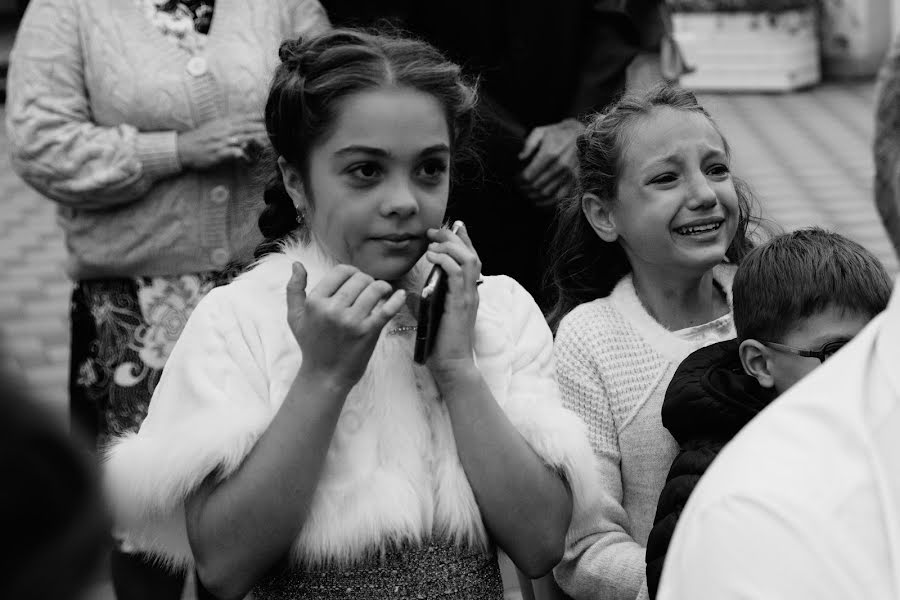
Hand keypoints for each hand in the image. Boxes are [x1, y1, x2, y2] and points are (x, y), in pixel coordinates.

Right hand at [177, 114, 267, 169]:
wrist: (183, 148)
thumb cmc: (202, 138)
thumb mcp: (217, 126)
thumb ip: (233, 123)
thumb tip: (249, 121)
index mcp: (227, 121)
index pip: (249, 117)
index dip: (263, 119)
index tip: (276, 121)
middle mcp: (226, 129)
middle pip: (251, 128)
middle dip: (265, 131)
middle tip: (278, 135)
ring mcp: (223, 140)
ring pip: (246, 139)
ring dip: (258, 143)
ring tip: (269, 148)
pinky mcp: (219, 152)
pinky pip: (236, 153)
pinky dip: (245, 157)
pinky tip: (250, 161)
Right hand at [286, 263, 405, 389]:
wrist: (325, 376)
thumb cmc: (311, 345)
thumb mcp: (295, 317)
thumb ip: (294, 289)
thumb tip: (297, 264)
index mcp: (316, 302)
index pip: (341, 271)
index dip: (352, 272)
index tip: (355, 281)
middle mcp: (333, 309)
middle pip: (360, 278)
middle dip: (367, 281)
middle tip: (368, 290)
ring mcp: (352, 321)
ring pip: (375, 289)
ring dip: (382, 288)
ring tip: (381, 293)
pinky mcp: (368, 332)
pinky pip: (387, 310)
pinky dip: (396, 300)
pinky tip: (400, 295)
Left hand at [423, 222, 481, 382]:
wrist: (451, 365)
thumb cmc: (441, 344)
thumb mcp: (430, 317)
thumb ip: (424, 302)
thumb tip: (408, 294)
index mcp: (467, 293)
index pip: (470, 259)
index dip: (462, 240)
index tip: (449, 227)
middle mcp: (471, 291)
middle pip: (471, 253)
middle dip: (453, 238)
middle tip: (434, 232)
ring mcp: (468, 297)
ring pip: (468, 259)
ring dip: (450, 247)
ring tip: (432, 244)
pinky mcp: (461, 304)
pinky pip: (457, 273)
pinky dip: (446, 260)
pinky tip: (432, 258)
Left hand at [517, 118, 583, 206]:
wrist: (580, 133)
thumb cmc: (557, 133)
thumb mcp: (540, 131)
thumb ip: (528, 144)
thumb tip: (520, 158)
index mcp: (550, 153)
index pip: (529, 175)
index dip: (519, 180)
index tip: (515, 179)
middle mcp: (560, 165)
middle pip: (536, 185)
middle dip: (524, 188)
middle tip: (519, 186)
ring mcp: (568, 174)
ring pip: (546, 192)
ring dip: (533, 195)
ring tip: (526, 193)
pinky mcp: (574, 180)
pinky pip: (559, 196)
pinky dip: (546, 202)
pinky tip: (538, 202)